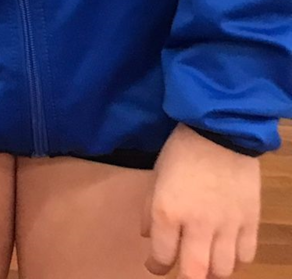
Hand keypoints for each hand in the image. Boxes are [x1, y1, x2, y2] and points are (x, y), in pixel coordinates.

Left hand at [143, 123, 259, 277]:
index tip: (154, 264)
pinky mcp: (250, 222)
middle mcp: (197, 225)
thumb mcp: (155, 176)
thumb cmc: (181, 152)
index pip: (161, 256)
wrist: (219, 133)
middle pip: (195, 274)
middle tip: (181, 273)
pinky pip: (245, 255)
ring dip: (211, 271)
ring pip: (222, 270)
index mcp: (167, 212)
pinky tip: (226, 250)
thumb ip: (149, 209)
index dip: (156, 266)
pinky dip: (235, 259)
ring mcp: (227, 226)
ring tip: (205, 262)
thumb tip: (148, 236)